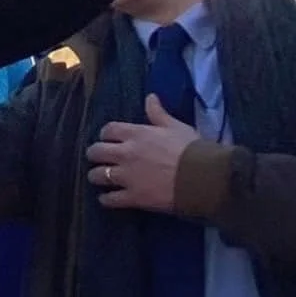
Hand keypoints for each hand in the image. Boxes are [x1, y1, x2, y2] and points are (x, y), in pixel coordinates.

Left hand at [85, 94, 201, 211]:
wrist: (201, 178)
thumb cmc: (191, 149)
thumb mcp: (175, 126)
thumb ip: (158, 113)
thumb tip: (150, 97)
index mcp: (135, 133)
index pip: (108, 130)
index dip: (105, 134)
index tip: (107, 139)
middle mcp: (126, 153)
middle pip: (97, 151)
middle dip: (94, 154)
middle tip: (96, 158)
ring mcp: (127, 176)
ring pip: (98, 175)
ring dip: (96, 176)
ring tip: (97, 178)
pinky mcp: (133, 197)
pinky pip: (111, 199)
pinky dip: (106, 199)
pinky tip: (106, 199)